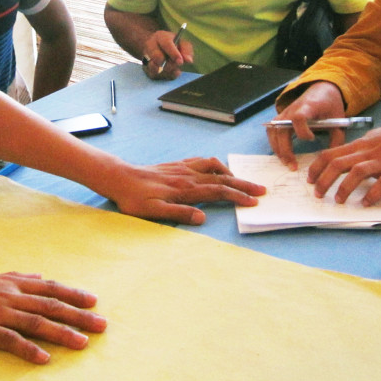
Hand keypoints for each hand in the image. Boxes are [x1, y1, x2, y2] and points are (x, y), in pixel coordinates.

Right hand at [0, 272, 106, 363]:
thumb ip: (15, 278)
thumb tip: (38, 276)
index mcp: (9, 283)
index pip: (48, 288)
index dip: (72, 293)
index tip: (94, 300)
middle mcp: (7, 295)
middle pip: (50, 305)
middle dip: (78, 315)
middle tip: (101, 324)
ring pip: (36, 323)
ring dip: (62, 333)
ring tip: (82, 343)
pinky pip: (10, 341)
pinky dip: (29, 350)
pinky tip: (45, 359)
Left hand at [107, 157, 265, 224]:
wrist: (119, 177)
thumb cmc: (133, 198)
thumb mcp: (152, 211)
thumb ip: (178, 213)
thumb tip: (202, 218)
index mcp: (184, 189)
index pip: (217, 192)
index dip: (236, 197)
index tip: (253, 202)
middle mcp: (187, 176)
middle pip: (221, 179)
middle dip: (243, 185)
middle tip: (261, 190)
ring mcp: (182, 169)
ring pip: (213, 167)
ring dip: (231, 173)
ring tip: (243, 181)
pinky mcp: (176, 165)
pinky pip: (201, 162)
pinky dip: (215, 165)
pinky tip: (218, 170)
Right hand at [141, 30, 192, 79]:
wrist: (156, 45)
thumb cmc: (173, 44)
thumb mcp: (182, 42)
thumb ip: (186, 50)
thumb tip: (188, 60)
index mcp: (161, 36)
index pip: (166, 44)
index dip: (174, 54)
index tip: (180, 62)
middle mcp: (150, 45)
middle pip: (158, 58)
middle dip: (170, 65)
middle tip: (177, 66)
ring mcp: (146, 56)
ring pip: (155, 69)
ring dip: (167, 72)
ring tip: (174, 69)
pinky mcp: (145, 67)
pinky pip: (154, 76)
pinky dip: (163, 76)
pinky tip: (169, 72)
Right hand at [267, 82, 346, 168]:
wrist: (321, 90)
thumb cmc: (330, 105)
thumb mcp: (339, 120)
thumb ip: (337, 139)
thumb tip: (331, 158)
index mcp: (308, 107)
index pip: (298, 118)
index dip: (303, 131)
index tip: (313, 138)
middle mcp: (291, 109)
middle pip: (281, 129)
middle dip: (285, 150)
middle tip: (293, 166)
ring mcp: (284, 113)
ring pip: (273, 132)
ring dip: (278, 149)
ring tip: (287, 163)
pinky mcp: (280, 118)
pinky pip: (272, 132)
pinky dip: (275, 144)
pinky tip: (283, 156)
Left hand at [306, 117, 380, 205]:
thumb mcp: (371, 139)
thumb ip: (355, 151)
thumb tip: (338, 161)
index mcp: (359, 145)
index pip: (330, 154)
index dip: (316, 168)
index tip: (310, 180)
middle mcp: (367, 152)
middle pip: (338, 164)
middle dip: (324, 180)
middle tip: (318, 195)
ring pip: (358, 172)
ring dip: (344, 188)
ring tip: (338, 201)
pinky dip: (373, 194)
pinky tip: (366, 203)